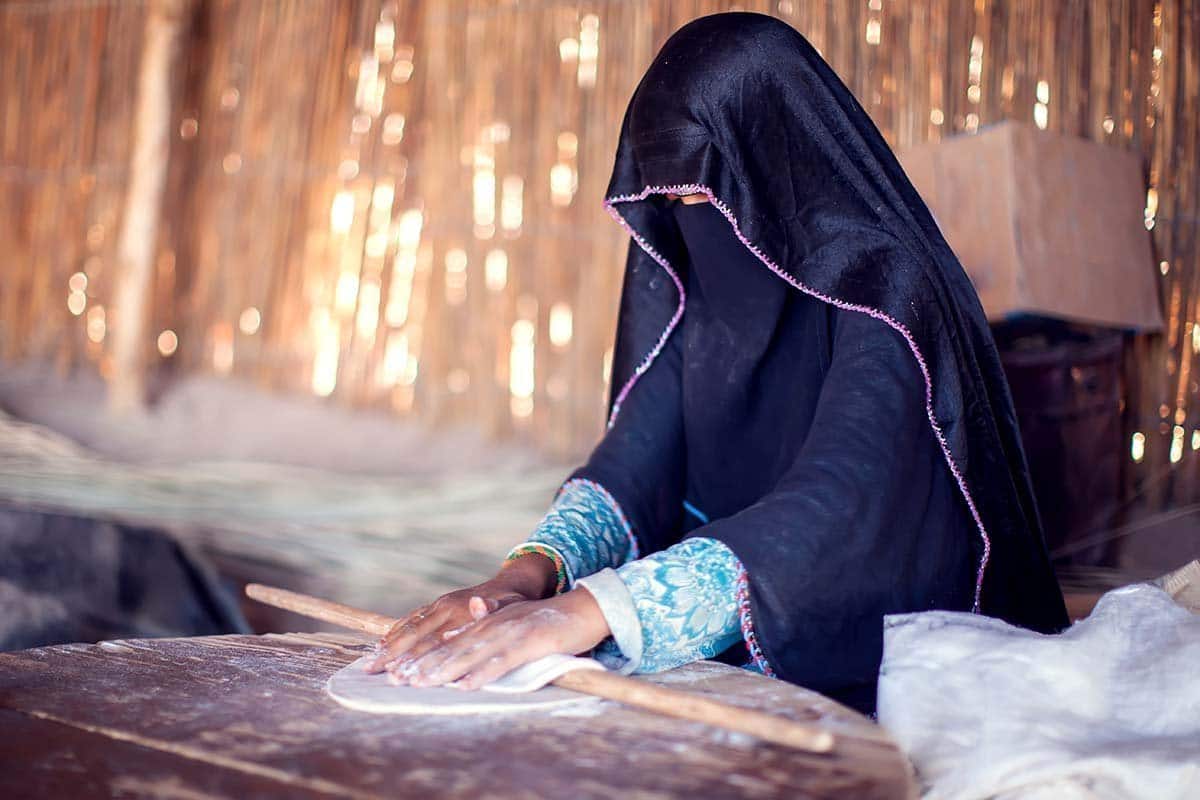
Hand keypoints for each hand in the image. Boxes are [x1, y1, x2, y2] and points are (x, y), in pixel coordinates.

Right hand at [363, 553, 557, 673]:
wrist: (512, 584)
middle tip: (372, 671)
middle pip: (414, 634)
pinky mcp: (437, 604)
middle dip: (392, 654)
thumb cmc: (513, 603)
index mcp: (460, 610)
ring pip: (408, 626)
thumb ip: (493, 610)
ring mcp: (439, 604)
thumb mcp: (511, 607)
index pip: (432, 639)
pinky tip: (383, 644)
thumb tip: (478, 606)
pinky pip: (412, 618)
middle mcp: (445, 606)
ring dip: (389, 645)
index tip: (398, 674)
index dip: (414, 657)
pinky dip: (396, 631)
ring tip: (370, 663)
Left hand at [386, 588, 609, 689]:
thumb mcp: (511, 621)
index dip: (422, 654)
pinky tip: (466, 685)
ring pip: (472, 652)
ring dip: (446, 669)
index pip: (448, 639)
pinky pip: (503, 660)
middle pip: (454, 646)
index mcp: (487, 620)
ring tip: (422, 684)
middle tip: (398, 680)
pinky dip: (484, 673)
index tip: (397, 670)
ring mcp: (512, 631)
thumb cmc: (547, 621)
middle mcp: (494, 623)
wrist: (584, 609)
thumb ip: (483, 626)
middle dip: (424, 663)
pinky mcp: (531, 641)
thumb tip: (449, 637)